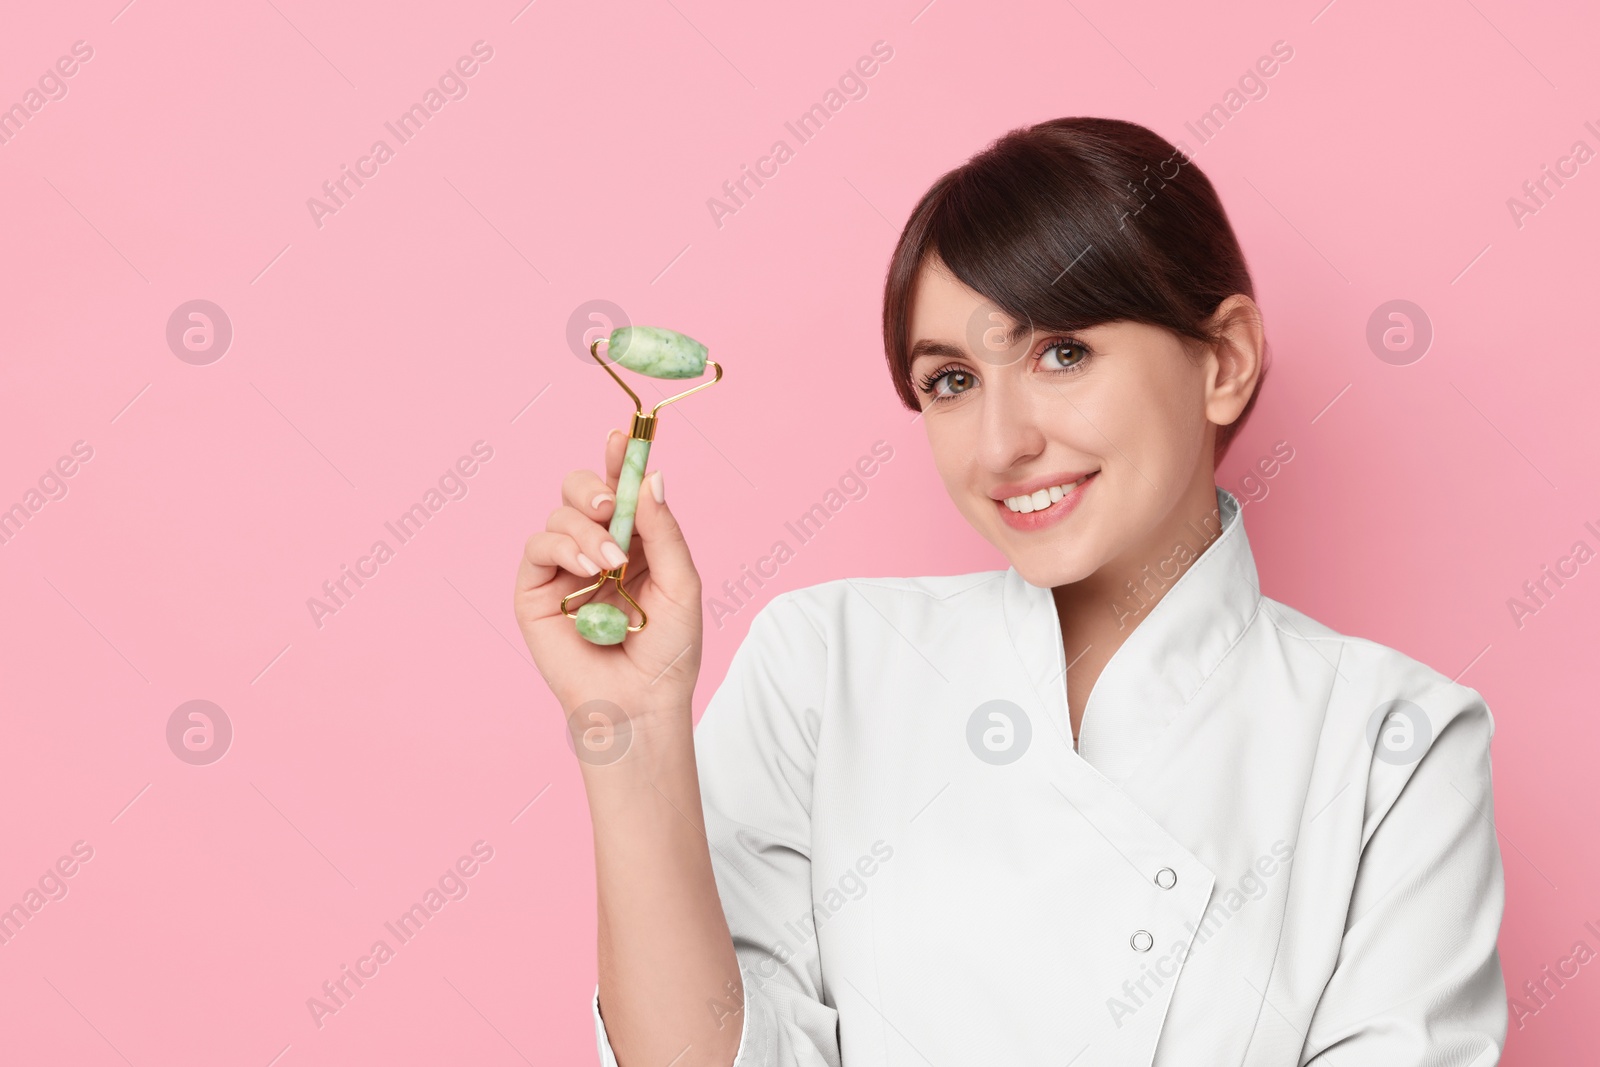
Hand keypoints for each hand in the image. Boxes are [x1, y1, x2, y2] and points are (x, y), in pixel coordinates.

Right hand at [514, 429, 703, 735]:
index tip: (623, 437)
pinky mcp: (535, 590)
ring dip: (586, 529)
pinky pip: (538, 545)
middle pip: (580, 488)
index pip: (620, 489)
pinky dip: (563, 547)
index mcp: (634, 541)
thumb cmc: (667, 651)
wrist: (641, 701)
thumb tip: (649, 477)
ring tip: (610, 563)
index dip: (619, 460)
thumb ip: (663, 531)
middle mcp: (595, 548)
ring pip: (559, 513)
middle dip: (594, 486)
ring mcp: (563, 568)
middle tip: (609, 506)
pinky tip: (589, 569)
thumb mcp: (681, 582)